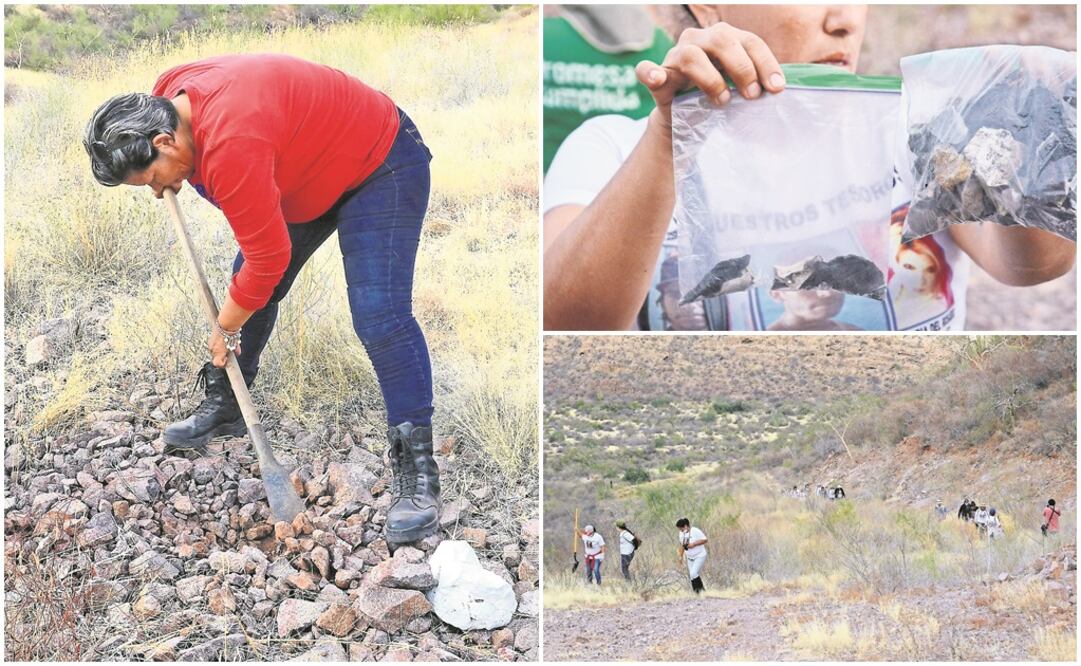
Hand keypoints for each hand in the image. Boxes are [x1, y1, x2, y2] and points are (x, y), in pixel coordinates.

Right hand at [208, 328, 239, 368]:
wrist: (226, 325)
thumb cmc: (231, 335)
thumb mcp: (235, 344)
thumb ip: (236, 350)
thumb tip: (238, 353)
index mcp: (219, 353)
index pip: (217, 364)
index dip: (222, 364)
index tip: (226, 360)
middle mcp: (213, 350)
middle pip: (216, 357)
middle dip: (221, 356)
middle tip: (227, 352)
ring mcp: (210, 345)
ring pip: (214, 351)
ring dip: (219, 351)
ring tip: (225, 346)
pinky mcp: (209, 340)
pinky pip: (213, 346)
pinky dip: (217, 346)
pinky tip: (222, 341)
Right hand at [635, 22, 785, 135]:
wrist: (686, 121)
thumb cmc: (718, 99)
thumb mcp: (741, 87)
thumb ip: (757, 83)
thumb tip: (780, 89)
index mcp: (725, 39)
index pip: (749, 41)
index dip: (765, 63)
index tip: (777, 88)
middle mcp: (699, 40)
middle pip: (722, 40)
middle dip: (742, 67)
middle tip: (753, 95)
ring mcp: (675, 56)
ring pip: (691, 55)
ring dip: (711, 79)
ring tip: (722, 101)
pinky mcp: (657, 76)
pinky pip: (648, 70)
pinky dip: (651, 72)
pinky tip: (658, 78)